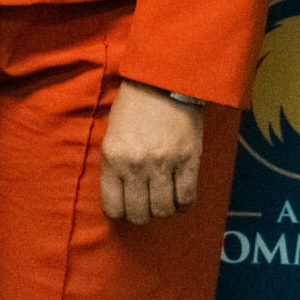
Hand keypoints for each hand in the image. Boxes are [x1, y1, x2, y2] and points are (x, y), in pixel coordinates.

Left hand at [100, 79, 203, 222]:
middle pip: (139, 213)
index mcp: (113, 157)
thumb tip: (119, 193)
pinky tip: (179, 199)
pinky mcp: (188, 162)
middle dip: (140, 215)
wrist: (163, 83)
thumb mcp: (112, 133)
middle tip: (143, 206)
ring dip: (162, 209)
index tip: (122, 208)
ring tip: (161, 199)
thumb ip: (114, 163)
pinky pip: (187, 198)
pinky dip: (183, 205)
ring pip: (163, 210)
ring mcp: (163, 165)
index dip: (117, 212)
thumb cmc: (133, 107)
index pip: (112, 205)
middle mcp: (136, 165)